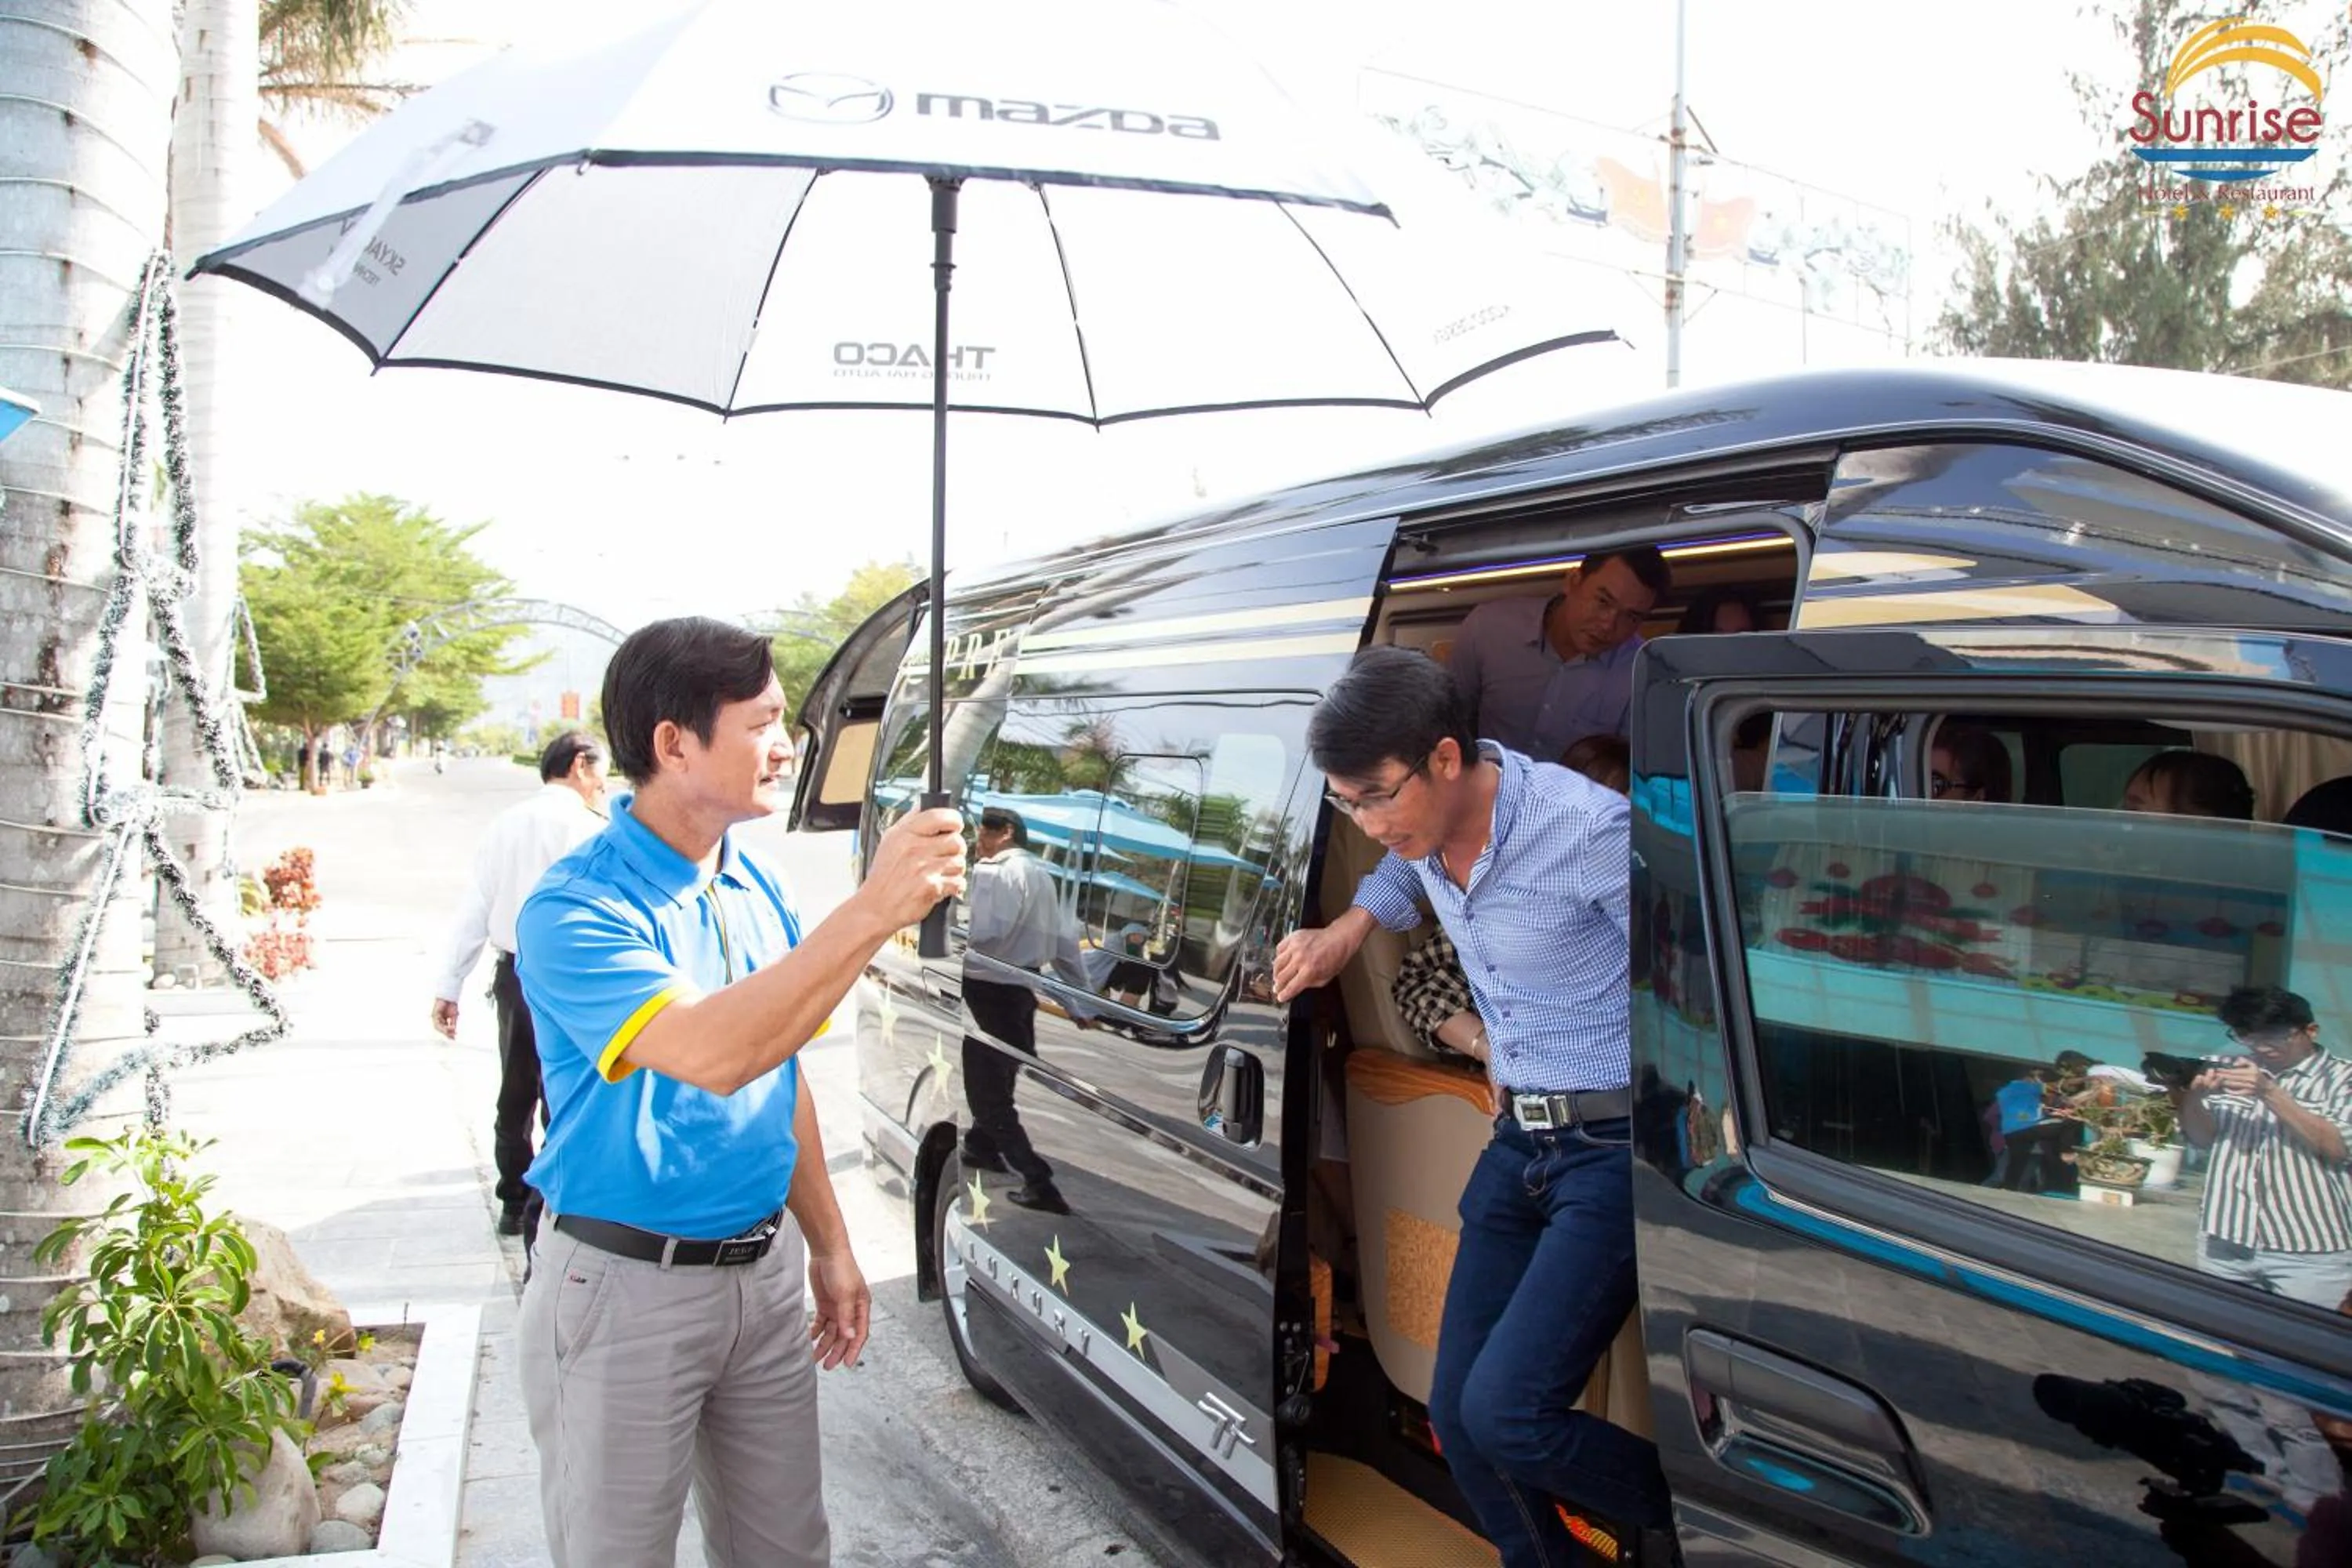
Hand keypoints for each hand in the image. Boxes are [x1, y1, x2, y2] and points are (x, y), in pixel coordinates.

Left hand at [429, 999, 458, 1038]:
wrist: (450, 997)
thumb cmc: (451, 1005)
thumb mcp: (454, 1016)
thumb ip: (453, 1024)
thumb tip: (454, 1031)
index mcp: (442, 1020)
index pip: (444, 1029)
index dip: (448, 1034)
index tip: (453, 1039)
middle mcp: (437, 1019)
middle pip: (441, 1029)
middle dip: (447, 1033)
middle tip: (452, 1037)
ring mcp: (435, 1017)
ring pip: (438, 1027)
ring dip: (445, 1030)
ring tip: (451, 1031)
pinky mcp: (434, 1015)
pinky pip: (437, 1023)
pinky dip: (443, 1026)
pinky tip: (448, 1027)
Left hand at [807, 1248, 870, 1369]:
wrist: (826, 1251)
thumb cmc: (842, 1268)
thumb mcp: (845, 1293)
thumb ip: (847, 1316)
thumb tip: (850, 1337)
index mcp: (862, 1307)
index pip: (859, 1333)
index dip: (854, 1350)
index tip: (847, 1364)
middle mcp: (850, 1310)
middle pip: (844, 1336)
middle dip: (836, 1351)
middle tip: (827, 1365)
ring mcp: (837, 1308)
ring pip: (831, 1332)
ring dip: (824, 1345)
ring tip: (814, 1358)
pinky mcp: (825, 1304)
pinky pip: (821, 1324)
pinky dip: (815, 1333)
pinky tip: (809, 1340)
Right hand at [861, 807, 968, 927]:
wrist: (875, 908)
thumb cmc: (884, 877)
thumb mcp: (890, 841)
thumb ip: (909, 822)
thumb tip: (925, 804)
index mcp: (905, 833)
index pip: (940, 816)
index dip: (954, 820)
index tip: (956, 825)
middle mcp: (915, 848)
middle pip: (956, 840)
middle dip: (956, 849)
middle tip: (947, 855)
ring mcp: (924, 868)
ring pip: (960, 862)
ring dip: (954, 869)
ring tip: (940, 873)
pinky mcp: (931, 887)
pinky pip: (958, 882)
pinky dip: (954, 886)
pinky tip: (941, 886)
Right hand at [1273, 925, 1354, 1002]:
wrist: (1339, 938)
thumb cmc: (1335, 958)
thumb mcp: (1325, 978)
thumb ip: (1309, 984)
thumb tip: (1296, 987)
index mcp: (1309, 971)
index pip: (1291, 987)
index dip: (1284, 995)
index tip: (1280, 997)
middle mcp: (1300, 959)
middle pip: (1281, 977)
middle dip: (1278, 986)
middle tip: (1277, 988)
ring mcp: (1295, 947)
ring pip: (1277, 963)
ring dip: (1276, 973)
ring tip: (1278, 976)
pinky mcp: (1293, 937)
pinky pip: (1279, 949)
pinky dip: (1278, 956)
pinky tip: (1282, 961)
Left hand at [2193, 1060, 2265, 1097]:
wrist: (2265, 1088)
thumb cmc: (2257, 1074)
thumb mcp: (2253, 1065)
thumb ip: (2244, 1061)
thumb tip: (2234, 1064)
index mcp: (2251, 1072)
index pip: (2235, 1071)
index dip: (2225, 1070)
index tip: (2217, 1069)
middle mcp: (2250, 1080)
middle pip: (2232, 1078)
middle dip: (2222, 1076)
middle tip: (2212, 1075)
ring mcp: (2249, 1088)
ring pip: (2233, 1085)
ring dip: (2223, 1083)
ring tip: (2214, 1080)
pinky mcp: (2247, 1094)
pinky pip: (2236, 1092)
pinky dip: (2229, 1090)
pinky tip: (2222, 1088)